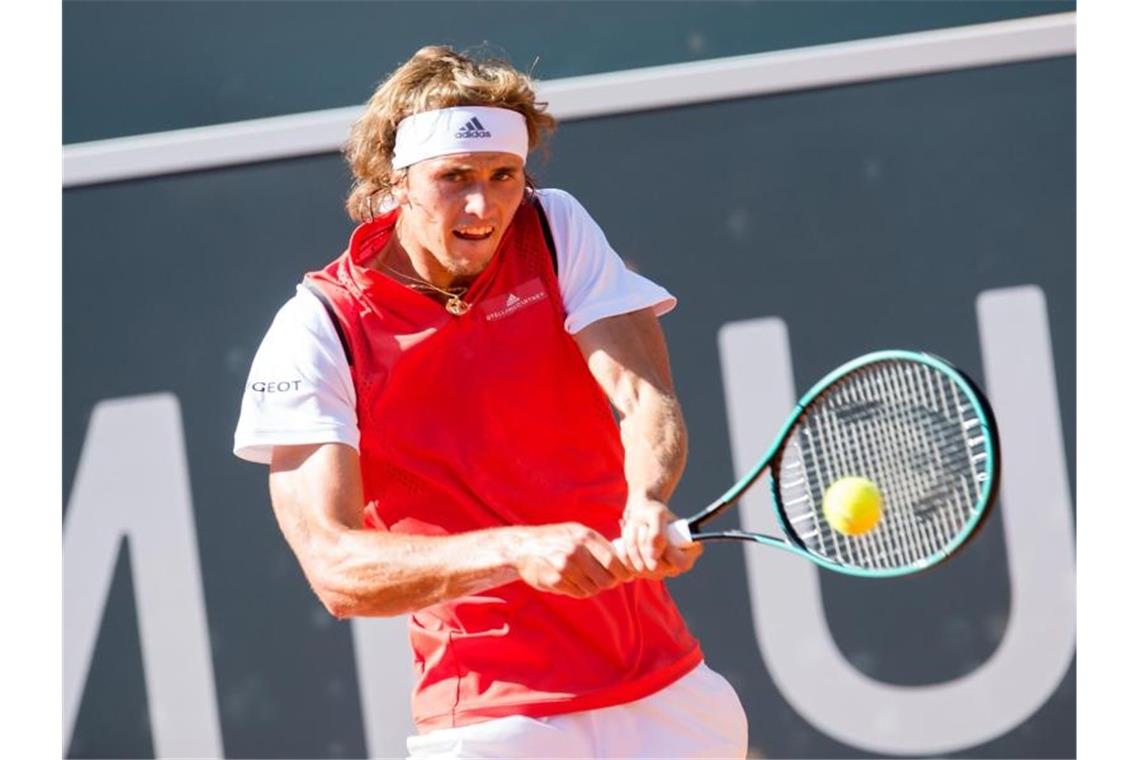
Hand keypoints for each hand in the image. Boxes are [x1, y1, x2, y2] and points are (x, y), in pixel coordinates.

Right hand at [510, 522, 633, 597]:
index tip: (626, 576)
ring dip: (592, 587)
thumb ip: (598, 544)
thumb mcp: (577, 531)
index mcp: (585, 537)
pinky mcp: (555, 581)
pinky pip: (578, 593)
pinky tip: (572, 581)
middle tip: (606, 580)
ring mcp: (565, 567)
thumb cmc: (556, 538)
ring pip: (593, 589)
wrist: (523, 546)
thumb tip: (624, 559)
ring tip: (585, 578)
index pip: (614, 561)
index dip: (623, 572)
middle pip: (607, 579)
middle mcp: (577, 551)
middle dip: (609, 583)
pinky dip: (579, 590)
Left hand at [617, 497, 702, 579]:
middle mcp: (676, 565)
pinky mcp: (643, 573)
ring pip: (641, 568)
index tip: (659, 535)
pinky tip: (629, 539)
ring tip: (636, 529)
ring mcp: (660, 572)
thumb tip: (654, 556)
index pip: (682, 563)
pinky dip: (625, 550)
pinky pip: (629, 568)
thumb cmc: (652, 512)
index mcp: (690, 551)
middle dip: (644, 544)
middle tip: (643, 526)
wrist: (639, 515)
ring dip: (633, 544)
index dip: (669, 552)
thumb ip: (657, 533)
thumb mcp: (656, 514)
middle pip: (657, 568)